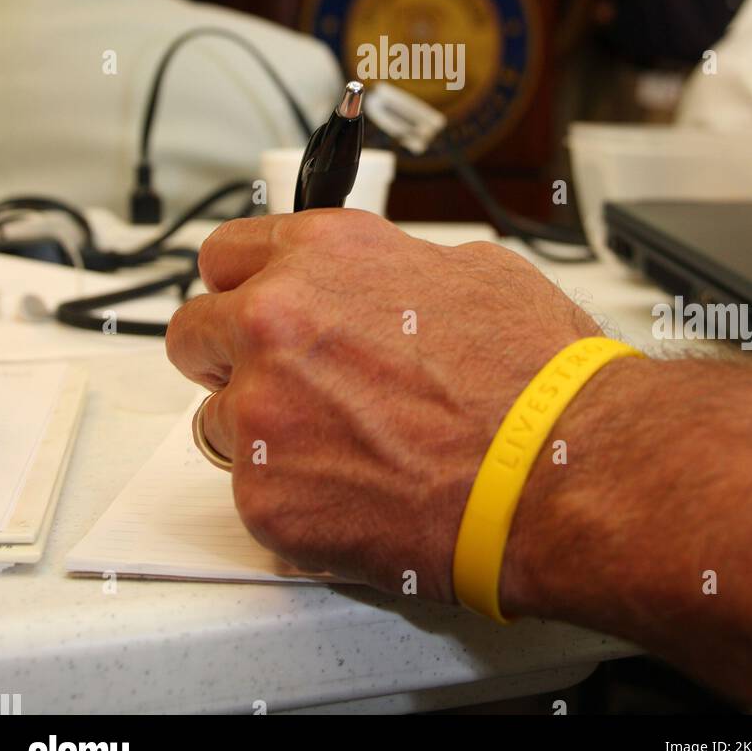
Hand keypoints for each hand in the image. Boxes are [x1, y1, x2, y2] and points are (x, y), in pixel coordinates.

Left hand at [165, 211, 598, 603]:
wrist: (559, 471)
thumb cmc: (533, 379)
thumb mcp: (470, 273)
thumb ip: (389, 269)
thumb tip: (375, 285)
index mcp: (321, 254)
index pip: (224, 255)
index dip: (241, 286)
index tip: (248, 306)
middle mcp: (275, 321)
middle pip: (193, 333)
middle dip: (230, 356)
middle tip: (282, 383)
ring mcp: (262, 411)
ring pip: (218, 420)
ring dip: (263, 432)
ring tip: (342, 449)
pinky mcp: (264, 496)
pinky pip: (251, 491)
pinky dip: (294, 496)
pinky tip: (358, 491)